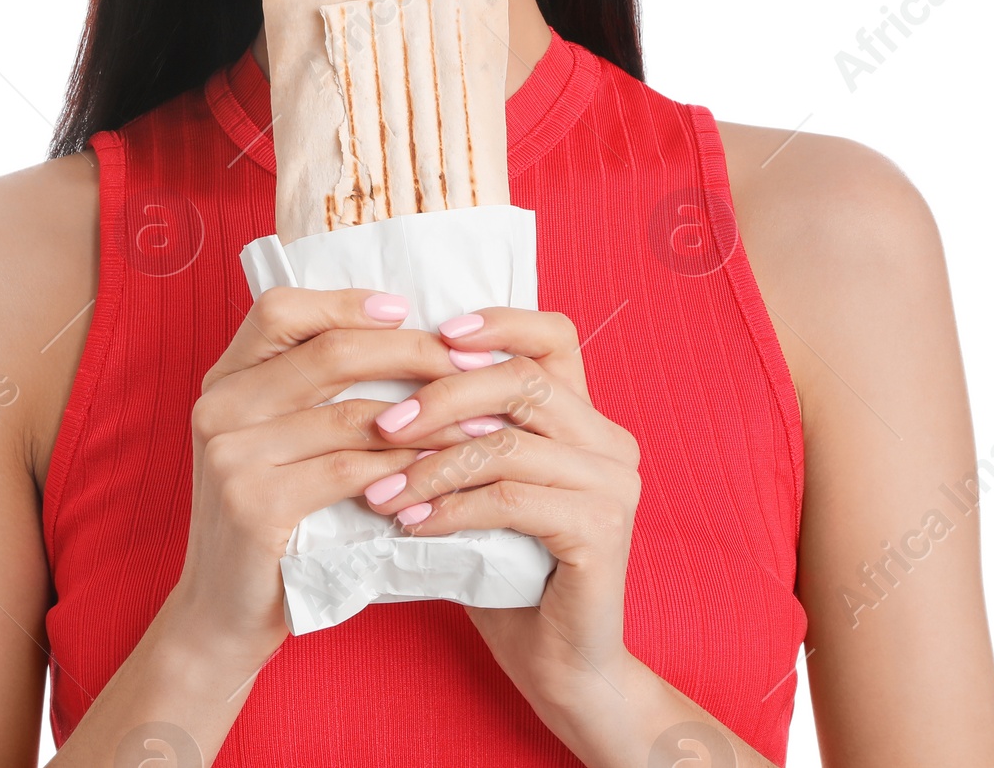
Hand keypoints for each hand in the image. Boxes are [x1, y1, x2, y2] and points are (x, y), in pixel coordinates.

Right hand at [163, 286, 460, 669]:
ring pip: (351, 414)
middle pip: (328, 353)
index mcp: (224, 380)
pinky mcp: (254, 505)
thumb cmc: (267, 522)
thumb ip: (310, 392)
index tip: (405, 309)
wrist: (218, 617)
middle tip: (465, 362)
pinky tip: (438, 467)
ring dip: (426, 417)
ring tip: (474, 420)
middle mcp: (219, 407)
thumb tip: (400, 332)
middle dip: (409, 352)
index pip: (281, 309)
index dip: (345, 302)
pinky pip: (350, 470)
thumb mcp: (274, 444)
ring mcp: (232, 456)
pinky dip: (403, 466)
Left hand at [359, 307, 641, 703]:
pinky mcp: (601, 529)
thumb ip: (464, 439)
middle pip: (522, 380)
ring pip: (509, 442)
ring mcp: (612, 484)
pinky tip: (412, 524)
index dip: (498, 322)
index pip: (553, 336)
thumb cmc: (511, 576)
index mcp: (586, 418)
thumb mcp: (484, 492)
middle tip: (383, 425)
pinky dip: (451, 508)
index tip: (437, 333)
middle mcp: (610, 441)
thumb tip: (387, 391)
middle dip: (443, 395)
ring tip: (381, 490)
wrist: (564, 670)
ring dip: (433, 463)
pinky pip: (510, 500)